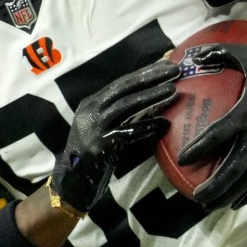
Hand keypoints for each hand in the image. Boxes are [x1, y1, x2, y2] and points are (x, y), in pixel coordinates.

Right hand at [51, 59, 178, 211]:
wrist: (71, 182)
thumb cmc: (91, 155)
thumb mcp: (100, 127)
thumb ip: (118, 114)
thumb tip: (149, 99)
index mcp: (92, 103)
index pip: (122, 82)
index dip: (145, 72)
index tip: (166, 65)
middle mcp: (91, 110)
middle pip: (124, 88)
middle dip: (151, 77)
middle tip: (175, 70)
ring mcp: (95, 127)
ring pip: (127, 105)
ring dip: (151, 96)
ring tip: (173, 90)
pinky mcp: (101, 144)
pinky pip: (129, 132)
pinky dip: (148, 126)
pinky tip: (165, 124)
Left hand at [177, 45, 246, 210]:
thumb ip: (219, 53)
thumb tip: (191, 54)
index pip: (219, 134)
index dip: (200, 148)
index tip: (183, 159)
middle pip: (234, 168)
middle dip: (214, 186)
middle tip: (195, 197)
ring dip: (228, 194)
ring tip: (209, 205)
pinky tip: (237, 202)